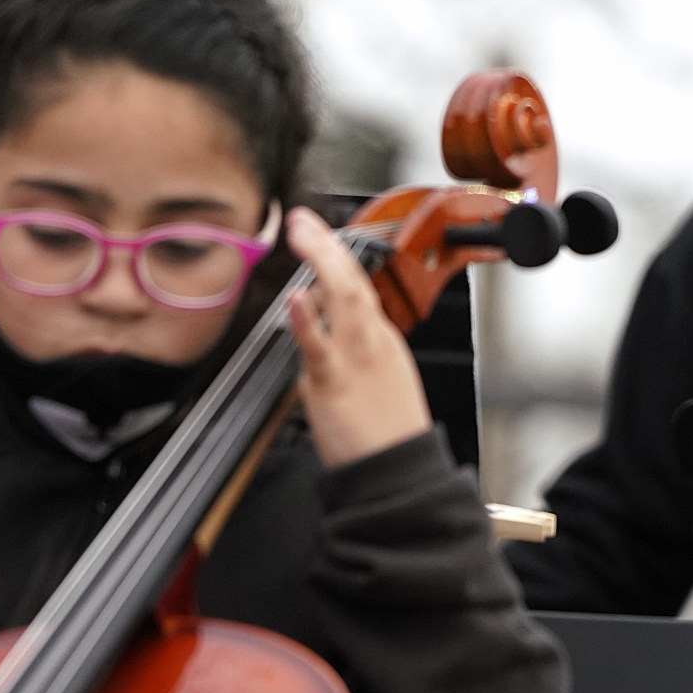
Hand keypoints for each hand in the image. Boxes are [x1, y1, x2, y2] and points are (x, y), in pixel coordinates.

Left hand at [285, 208, 431, 468]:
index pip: (359, 286)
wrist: (397, 473)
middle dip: (329, 246)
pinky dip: (306, 320)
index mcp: (381, 340)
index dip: (338, 255)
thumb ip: (347, 350)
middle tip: (303, 219)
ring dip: (321, 262)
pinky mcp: (334, 384)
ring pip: (344, 301)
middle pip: (353, 282)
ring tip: (302, 234)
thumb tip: (317, 329)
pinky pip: (318, 347)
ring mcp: (353, 359)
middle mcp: (370, 341)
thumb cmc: (385, 435)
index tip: (316, 232)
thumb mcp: (377, 380)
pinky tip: (295, 299)